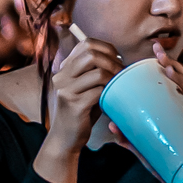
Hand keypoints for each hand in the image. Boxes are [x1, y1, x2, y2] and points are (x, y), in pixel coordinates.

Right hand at [40, 35, 121, 179]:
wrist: (65, 138)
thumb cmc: (81, 111)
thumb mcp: (84, 87)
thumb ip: (93, 71)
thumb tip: (119, 58)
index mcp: (64, 68)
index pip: (86, 44)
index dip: (106, 48)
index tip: (117, 59)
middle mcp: (61, 76)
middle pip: (91, 53)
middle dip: (112, 60)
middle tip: (121, 72)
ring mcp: (66, 90)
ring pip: (97, 72)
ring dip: (113, 76)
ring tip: (118, 84)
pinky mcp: (74, 105)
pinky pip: (98, 91)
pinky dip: (109, 92)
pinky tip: (112, 97)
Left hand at [106, 42, 182, 182]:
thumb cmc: (164, 163)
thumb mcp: (144, 148)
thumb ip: (128, 137)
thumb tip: (110, 123)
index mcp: (177, 110)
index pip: (174, 81)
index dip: (167, 63)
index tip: (154, 50)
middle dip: (174, 67)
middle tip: (160, 57)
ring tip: (171, 73)